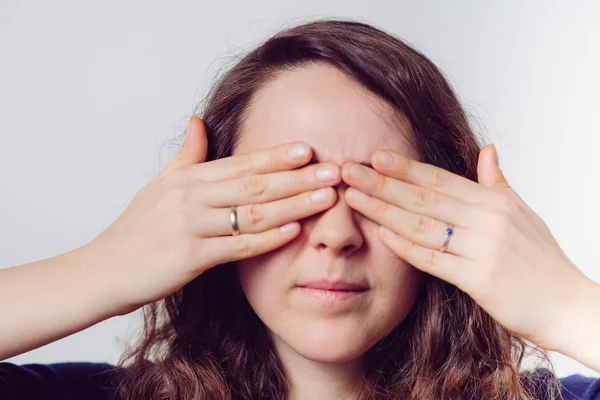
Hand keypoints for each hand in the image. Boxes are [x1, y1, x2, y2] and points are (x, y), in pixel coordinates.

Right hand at [85, 117, 340, 314]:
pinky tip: (294, 231)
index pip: (241, 163)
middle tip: (334, 171)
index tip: (308, 150)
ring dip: (293, 205)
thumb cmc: (136, 228)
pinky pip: (238, 247)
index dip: (276, 156)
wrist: (105, 269)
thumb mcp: (159, 184)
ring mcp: (191, 227)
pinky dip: (268, 239)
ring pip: (252, 214)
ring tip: (326, 199)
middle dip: (298, 178)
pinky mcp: (191, 258)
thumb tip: (198, 121)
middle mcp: (191, 198)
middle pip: (254, 184)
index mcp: (188, 179)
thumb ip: (186, 155)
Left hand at [341, 144, 592, 352]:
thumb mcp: (522, 213)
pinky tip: (382, 234)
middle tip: (348, 170)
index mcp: (494, 201)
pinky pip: (434, 259)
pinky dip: (406, 247)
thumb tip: (487, 150)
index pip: (440, 178)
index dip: (406, 167)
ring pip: (423, 224)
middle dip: (382, 182)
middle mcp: (488, 219)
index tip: (375, 156)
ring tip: (353, 198)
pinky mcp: (480, 279)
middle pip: (424, 196)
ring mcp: (484, 248)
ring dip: (384, 210)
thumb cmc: (541, 260)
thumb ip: (497, 183)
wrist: (566, 304)